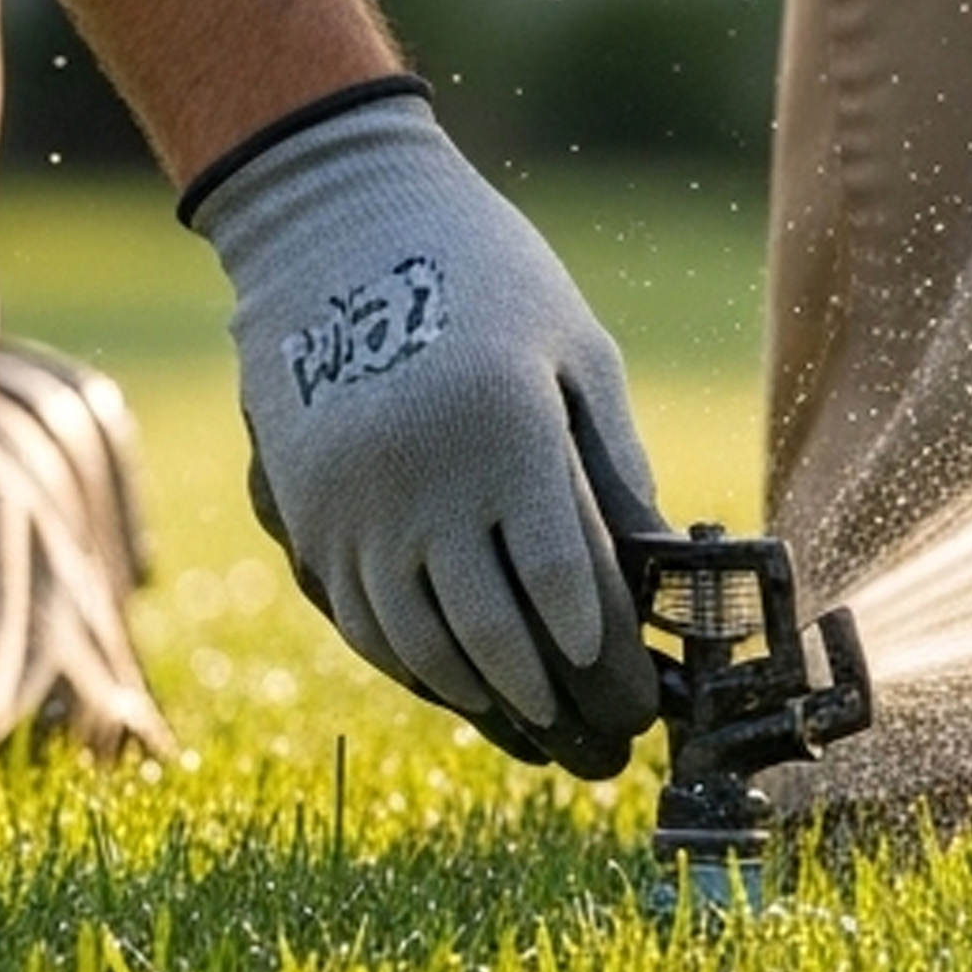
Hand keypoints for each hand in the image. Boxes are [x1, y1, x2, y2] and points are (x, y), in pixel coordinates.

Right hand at [183, 83, 664, 769]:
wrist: (341, 229)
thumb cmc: (490, 281)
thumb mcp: (577, 354)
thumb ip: (614, 467)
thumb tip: (661, 571)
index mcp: (504, 434)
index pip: (562, 577)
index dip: (602, 649)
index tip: (636, 690)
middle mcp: (422, 482)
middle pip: (492, 631)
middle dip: (556, 700)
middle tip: (604, 743)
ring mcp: (354, 506)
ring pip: (421, 645)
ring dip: (485, 701)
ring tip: (541, 728)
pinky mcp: (309, 515)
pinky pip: (365, 622)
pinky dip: (419, 668)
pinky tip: (465, 687)